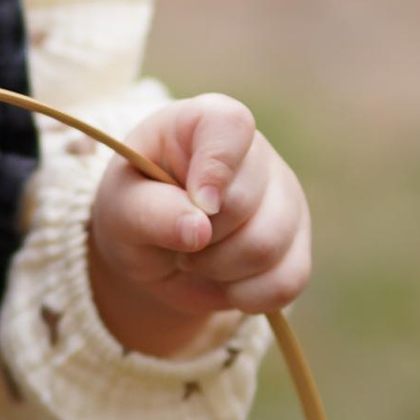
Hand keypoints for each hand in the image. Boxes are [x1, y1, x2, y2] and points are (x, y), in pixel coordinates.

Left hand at [85, 96, 310, 360]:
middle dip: (200, 238)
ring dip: (218, 270)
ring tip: (194, 260)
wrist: (155, 252)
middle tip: (175, 241)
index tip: (197, 204)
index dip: (216, 166)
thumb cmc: (137, 210)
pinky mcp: (299, 245)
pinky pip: (287, 281)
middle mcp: (257, 154)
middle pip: (245, 202)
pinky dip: (246, 297)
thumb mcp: (121, 208)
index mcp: (207, 122)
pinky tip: (223, 283)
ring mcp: (285, 198)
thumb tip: (198, 228)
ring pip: (268, 246)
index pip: (231, 125)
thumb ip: (150, 211)